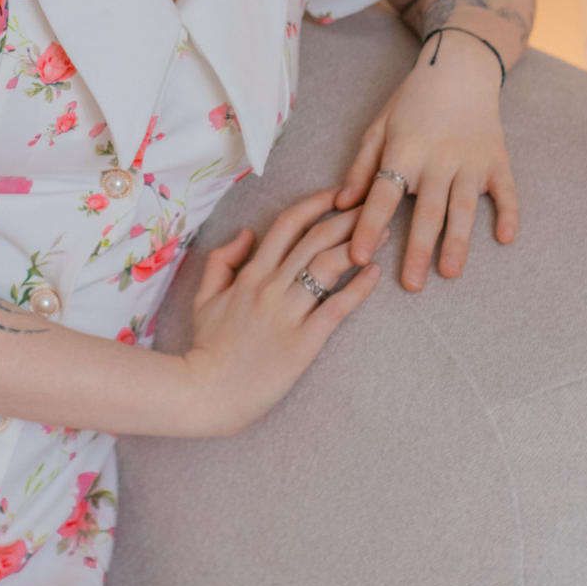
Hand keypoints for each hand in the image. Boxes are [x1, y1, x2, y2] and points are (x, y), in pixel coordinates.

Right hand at [183, 186, 389, 437]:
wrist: (207, 391)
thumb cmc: (206, 346)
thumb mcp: (204, 295)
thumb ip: (224, 260)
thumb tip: (248, 232)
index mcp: (251, 273)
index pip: (288, 225)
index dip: (315, 204)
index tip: (337, 194)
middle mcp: (272, 286)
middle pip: (315, 239)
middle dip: (347, 218)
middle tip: (372, 206)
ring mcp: (289, 313)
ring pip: (327, 267)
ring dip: (357, 245)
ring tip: (382, 234)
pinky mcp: (304, 341)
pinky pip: (336, 308)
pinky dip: (358, 288)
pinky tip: (374, 273)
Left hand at [332, 49, 518, 291]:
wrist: (460, 69)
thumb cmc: (412, 101)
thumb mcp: (379, 126)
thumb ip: (361, 166)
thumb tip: (341, 203)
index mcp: (405, 149)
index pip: (384, 193)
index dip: (369, 225)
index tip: (359, 255)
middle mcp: (438, 159)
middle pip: (426, 210)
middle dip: (417, 249)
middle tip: (411, 285)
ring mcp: (471, 161)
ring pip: (464, 208)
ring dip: (458, 242)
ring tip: (450, 273)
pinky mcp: (497, 161)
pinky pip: (506, 191)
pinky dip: (508, 213)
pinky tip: (506, 238)